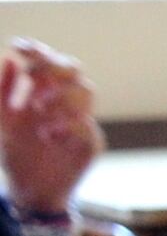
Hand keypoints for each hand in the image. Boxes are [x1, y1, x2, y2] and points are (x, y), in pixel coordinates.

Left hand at [0, 38, 102, 216]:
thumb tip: (8, 59)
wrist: (29, 189)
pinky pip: (87, 125)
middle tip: (31, 77)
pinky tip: (46, 134)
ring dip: (60, 93)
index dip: (38, 51)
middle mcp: (65, 104)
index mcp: (44, 93)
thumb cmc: (16, 153)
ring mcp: (80, 122)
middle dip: (52, 67)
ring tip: (38, 107)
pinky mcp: (90, 144)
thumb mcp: (0, 119)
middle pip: (74, 70)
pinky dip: (66, 125)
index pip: (49, 63)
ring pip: (86, 91)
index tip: (20, 46)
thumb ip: (2, 90)